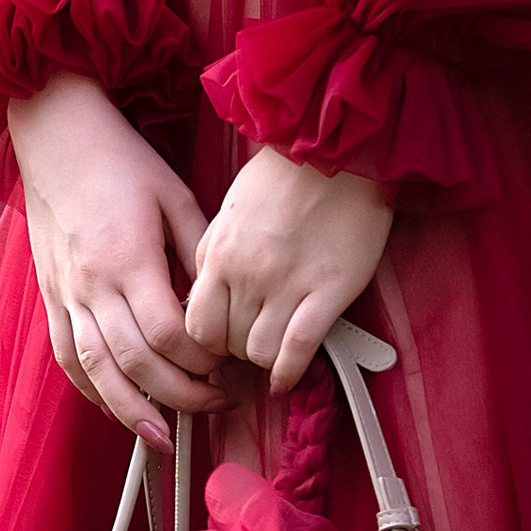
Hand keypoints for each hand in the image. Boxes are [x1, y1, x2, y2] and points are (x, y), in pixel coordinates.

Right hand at [8, 74, 230, 447]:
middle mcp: (91, 283)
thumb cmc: (119, 160)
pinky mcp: (50, 296)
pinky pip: (66, 356)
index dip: (201, 361)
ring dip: (130, 411)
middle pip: (134, 362)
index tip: (228, 366)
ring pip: (95, 371)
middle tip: (214, 406)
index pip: (166, 333)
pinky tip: (115, 406)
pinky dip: (90, 389)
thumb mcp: (173, 194)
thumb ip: (198, 249)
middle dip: (178, 395)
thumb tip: (224, 299)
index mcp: (127, 256)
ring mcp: (65, 294)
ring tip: (162, 438)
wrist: (55, 134)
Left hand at [185, 146, 392, 391]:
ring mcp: (288, 285)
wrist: (335, 152)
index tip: (218, 343)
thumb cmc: (282, 177)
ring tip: (273, 351)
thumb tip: (202, 296)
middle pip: (227, 342)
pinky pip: (299, 348)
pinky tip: (287, 379)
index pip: (196, 324)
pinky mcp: (328, 291)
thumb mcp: (229, 211)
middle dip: (235, 351)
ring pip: (259, 352)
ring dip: (263, 359)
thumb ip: (211, 254)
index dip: (205, 343)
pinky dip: (290, 372)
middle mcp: (248, 275)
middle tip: (249, 344)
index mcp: (219, 254)